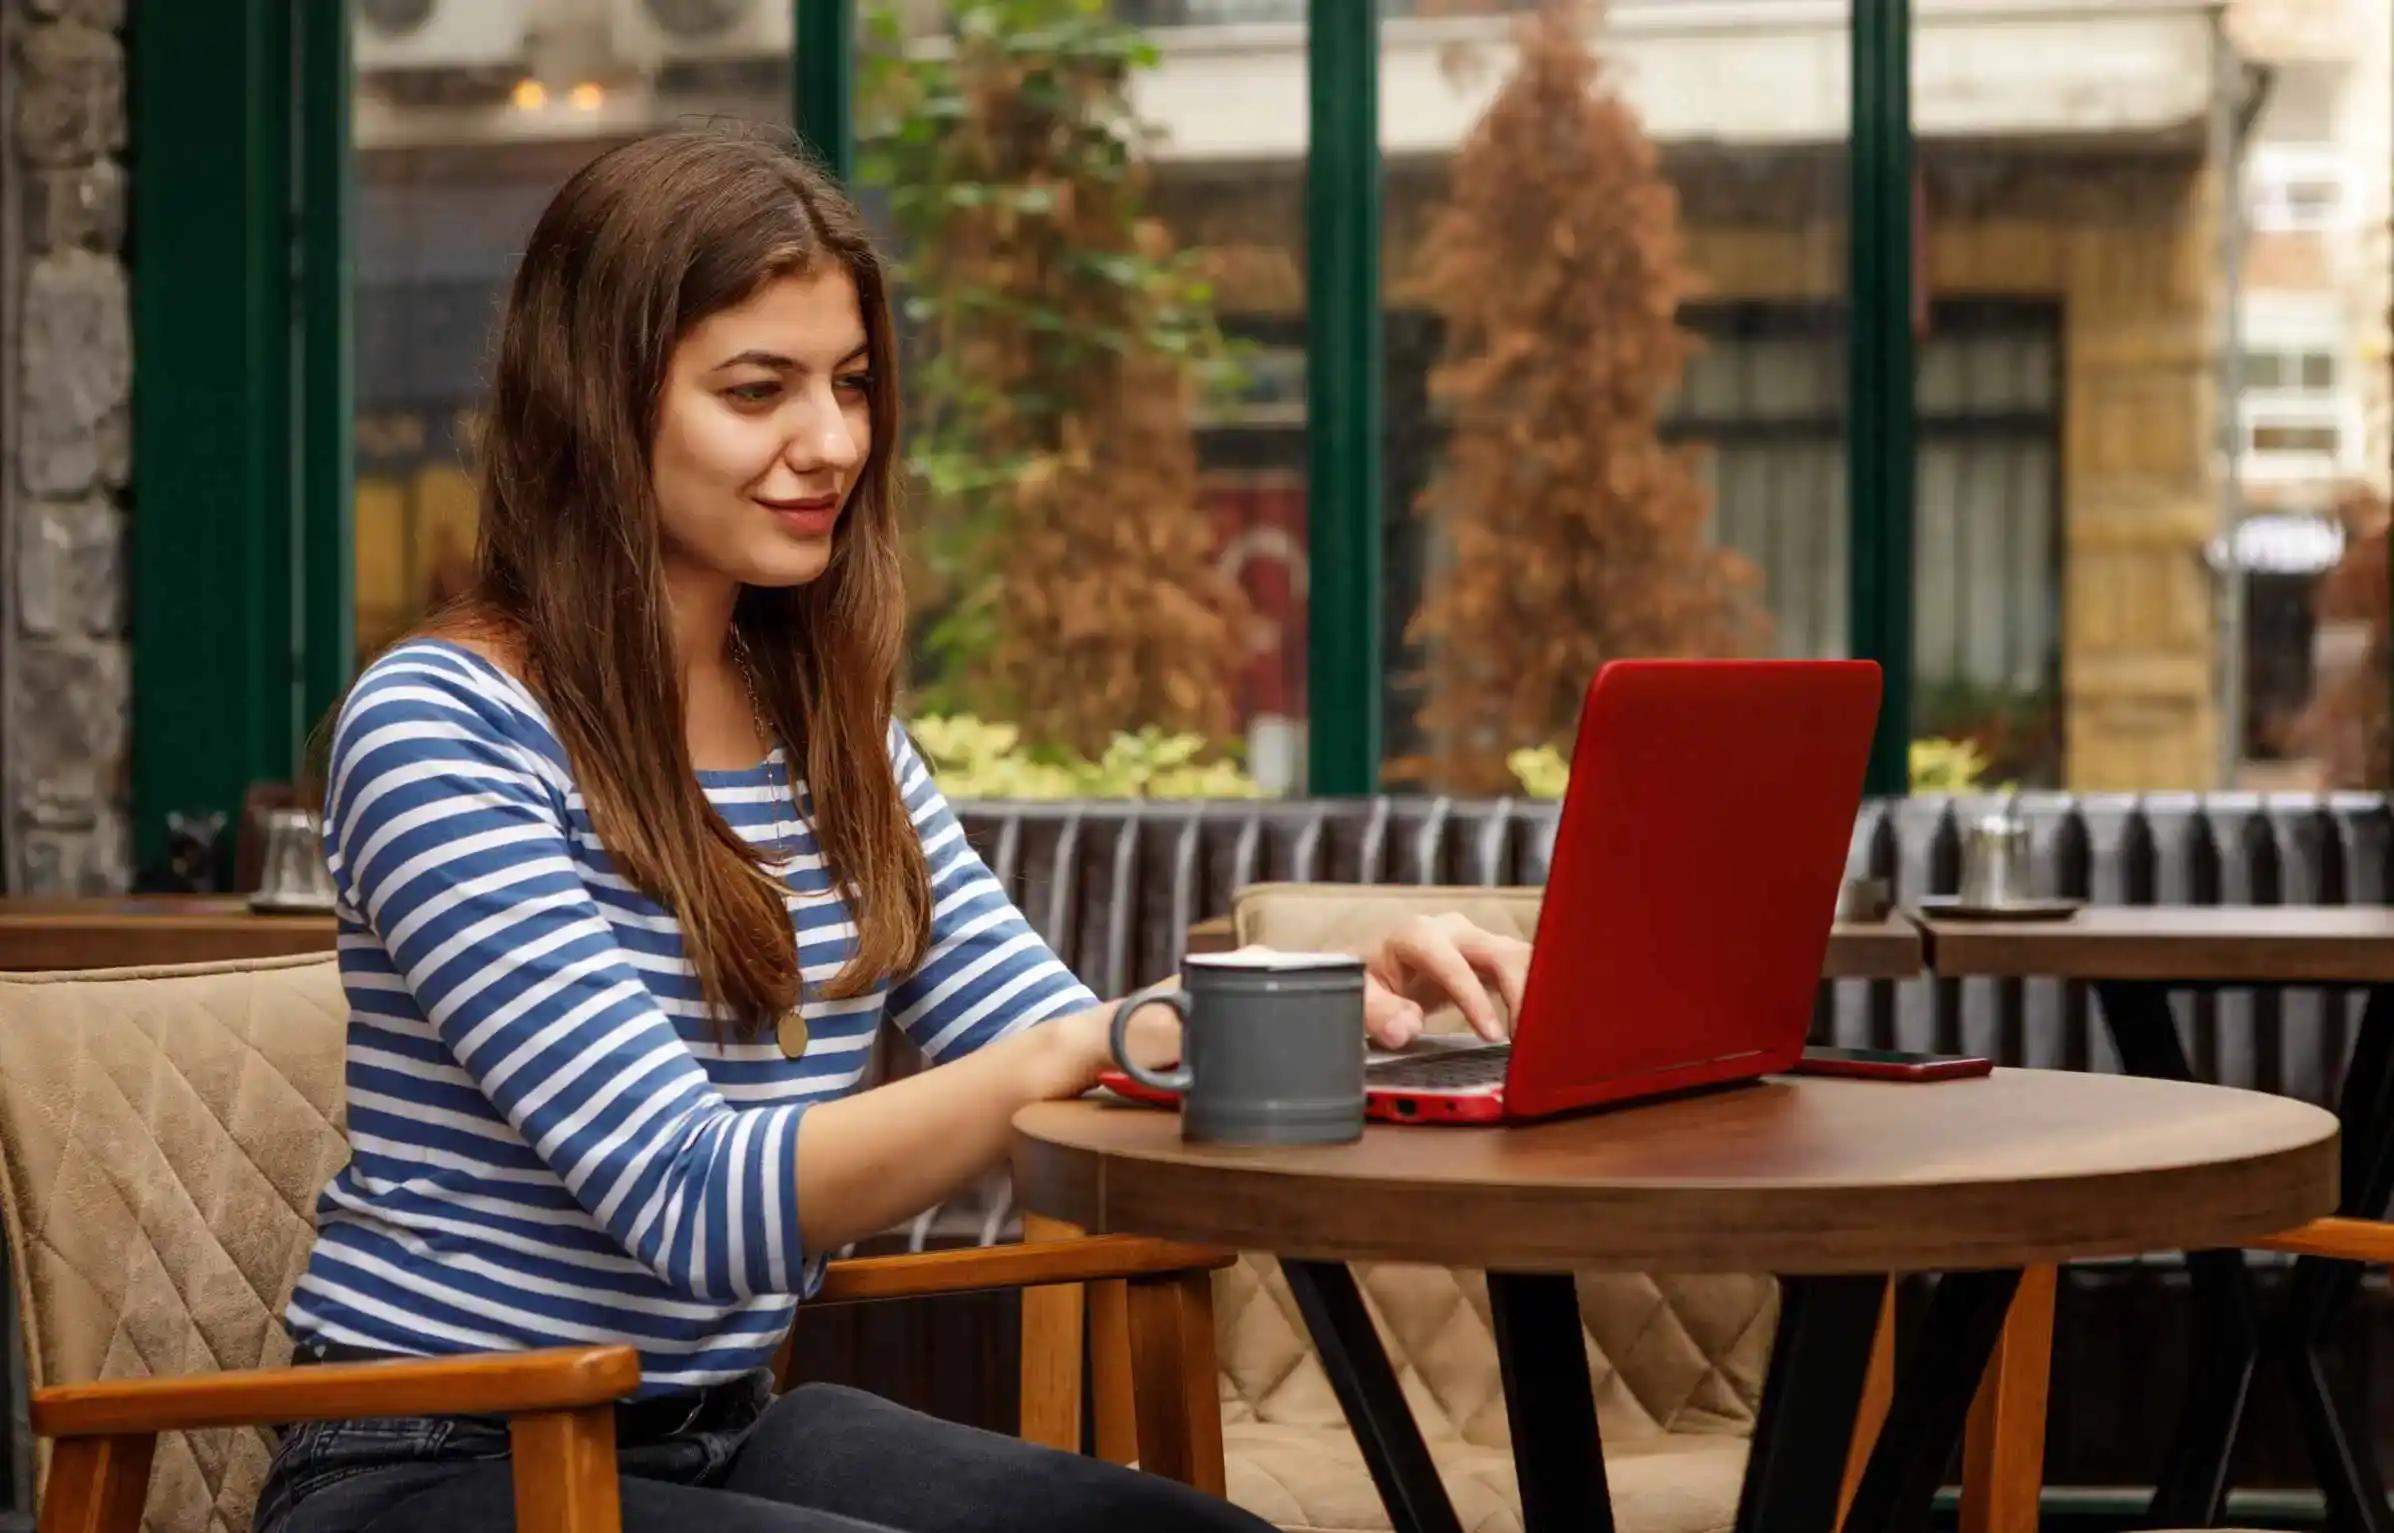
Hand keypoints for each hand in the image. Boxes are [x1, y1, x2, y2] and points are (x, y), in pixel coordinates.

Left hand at [1357, 913, 1530, 1047]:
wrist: (1373, 968)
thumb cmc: (1366, 980)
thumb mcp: (1359, 996)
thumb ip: (1377, 1012)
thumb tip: (1405, 1028)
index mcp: (1418, 935)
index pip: (1455, 965)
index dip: (1475, 1000)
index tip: (1490, 1036)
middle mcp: (1452, 930)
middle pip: (1501, 954)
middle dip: (1520, 995)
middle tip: (1527, 1040)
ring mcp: (1474, 940)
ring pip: (1520, 957)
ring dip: (1534, 994)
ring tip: (1537, 1036)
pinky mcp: (1488, 956)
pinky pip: (1522, 968)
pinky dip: (1534, 994)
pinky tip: (1537, 1025)